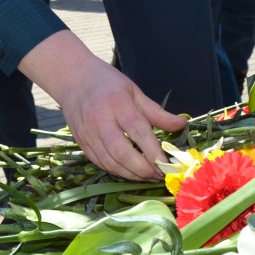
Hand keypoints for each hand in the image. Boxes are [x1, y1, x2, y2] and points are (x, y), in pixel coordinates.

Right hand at [19, 31, 185, 179]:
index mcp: (117, 103)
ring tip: (148, 177)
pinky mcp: (81, 143)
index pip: (138, 131)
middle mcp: (100, 120)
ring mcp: (88, 133)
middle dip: (143, 169)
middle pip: (122, 152)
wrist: (72, 78)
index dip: (154, 151)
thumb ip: (157, 112)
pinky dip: (117, 171)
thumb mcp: (134, 91)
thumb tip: (182, 124)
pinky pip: (100, 163)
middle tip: (160, 175)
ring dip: (132, 175)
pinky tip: (130, 172)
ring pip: (111, 162)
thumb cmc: (107, 82)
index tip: (168, 164)